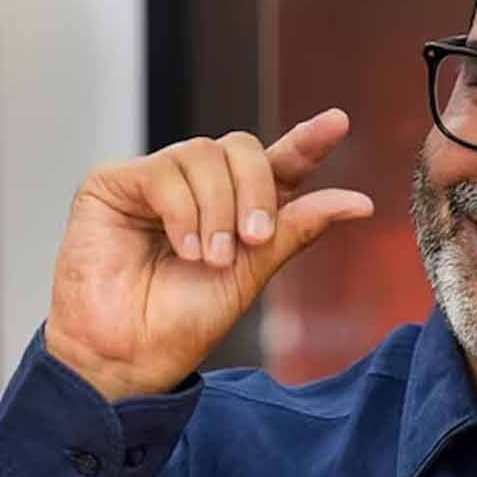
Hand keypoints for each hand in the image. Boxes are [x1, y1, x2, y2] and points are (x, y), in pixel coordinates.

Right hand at [44, 109, 373, 400]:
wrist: (131, 354)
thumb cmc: (187, 318)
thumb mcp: (256, 271)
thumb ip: (299, 228)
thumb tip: (361, 202)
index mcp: (241, 203)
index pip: (280, 161)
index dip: (309, 140)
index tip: (338, 122)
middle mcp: (201, 183)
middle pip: (243, 148)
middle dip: (256, 191)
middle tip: (255, 239)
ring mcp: (158, 179)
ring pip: (204, 154)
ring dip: (217, 210)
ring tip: (210, 258)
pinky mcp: (115, 183)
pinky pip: (163, 172)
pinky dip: (181, 211)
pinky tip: (183, 248)